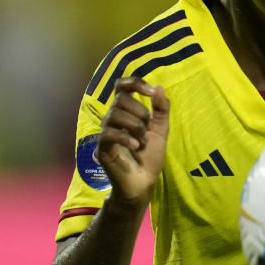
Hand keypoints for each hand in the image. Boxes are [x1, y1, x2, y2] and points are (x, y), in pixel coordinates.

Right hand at [95, 77, 169, 206]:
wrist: (144, 182)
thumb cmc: (150, 156)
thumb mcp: (161, 130)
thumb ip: (161, 109)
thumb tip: (158, 87)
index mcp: (126, 112)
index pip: (121, 86)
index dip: (134, 83)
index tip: (150, 92)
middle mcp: (113, 119)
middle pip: (120, 99)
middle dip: (140, 112)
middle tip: (148, 129)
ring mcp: (106, 133)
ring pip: (114, 114)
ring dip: (135, 126)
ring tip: (143, 141)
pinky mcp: (102, 148)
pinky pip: (108, 133)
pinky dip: (125, 138)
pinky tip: (136, 146)